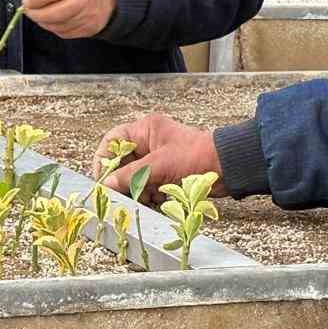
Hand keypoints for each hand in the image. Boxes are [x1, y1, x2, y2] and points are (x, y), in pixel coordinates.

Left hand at [22, 0, 116, 39]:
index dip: (33, 0)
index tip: (26, 1)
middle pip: (53, 13)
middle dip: (35, 14)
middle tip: (29, 10)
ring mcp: (90, 15)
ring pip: (57, 25)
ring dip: (43, 22)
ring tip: (41, 13)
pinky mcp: (91, 28)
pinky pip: (64, 33)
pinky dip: (54, 27)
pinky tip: (54, 19)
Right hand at [93, 113, 225, 197]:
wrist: (226, 169)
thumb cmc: (195, 157)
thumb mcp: (158, 165)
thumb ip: (129, 176)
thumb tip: (106, 185)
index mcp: (146, 130)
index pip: (114, 140)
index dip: (104, 158)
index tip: (101, 179)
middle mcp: (150, 143)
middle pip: (123, 163)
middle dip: (123, 180)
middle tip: (121, 194)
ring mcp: (158, 160)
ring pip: (135, 178)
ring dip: (137, 190)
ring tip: (147, 196)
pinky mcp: (167, 175)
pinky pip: (148, 187)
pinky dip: (150, 195)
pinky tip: (159, 198)